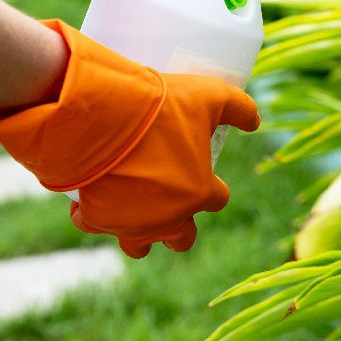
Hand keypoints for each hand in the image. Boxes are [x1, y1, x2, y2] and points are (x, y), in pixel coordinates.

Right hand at [0, 20, 259, 257]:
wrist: (103, 114)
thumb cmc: (160, 105)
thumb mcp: (209, 94)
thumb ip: (239, 107)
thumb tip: (255, 121)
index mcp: (199, 193)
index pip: (217, 199)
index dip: (213, 186)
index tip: (203, 171)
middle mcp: (168, 218)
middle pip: (181, 237)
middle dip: (179, 225)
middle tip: (169, 199)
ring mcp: (130, 223)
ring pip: (138, 245)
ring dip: (138, 231)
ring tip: (130, 210)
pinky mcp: (95, 218)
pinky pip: (90, 223)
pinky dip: (88, 214)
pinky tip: (85, 198)